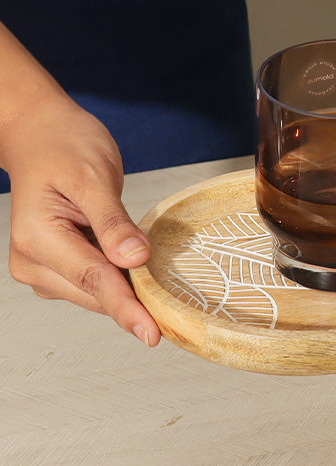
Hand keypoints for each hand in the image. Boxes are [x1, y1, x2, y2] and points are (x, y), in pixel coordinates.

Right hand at [4, 92, 160, 344]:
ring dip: (125, 293)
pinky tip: (138, 275)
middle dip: (132, 303)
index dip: (126, 307)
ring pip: (92, 292)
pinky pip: (91, 280)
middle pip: (93, 292)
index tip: (152, 331)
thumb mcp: (93, 176)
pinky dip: (116, 280)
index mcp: (38, 237)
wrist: (41, 134)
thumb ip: (112, 221)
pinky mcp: (54, 264)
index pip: (93, 279)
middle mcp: (32, 259)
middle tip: (173, 317)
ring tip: (159, 294)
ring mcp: (40, 265)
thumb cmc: (64, 146)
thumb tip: (134, 260)